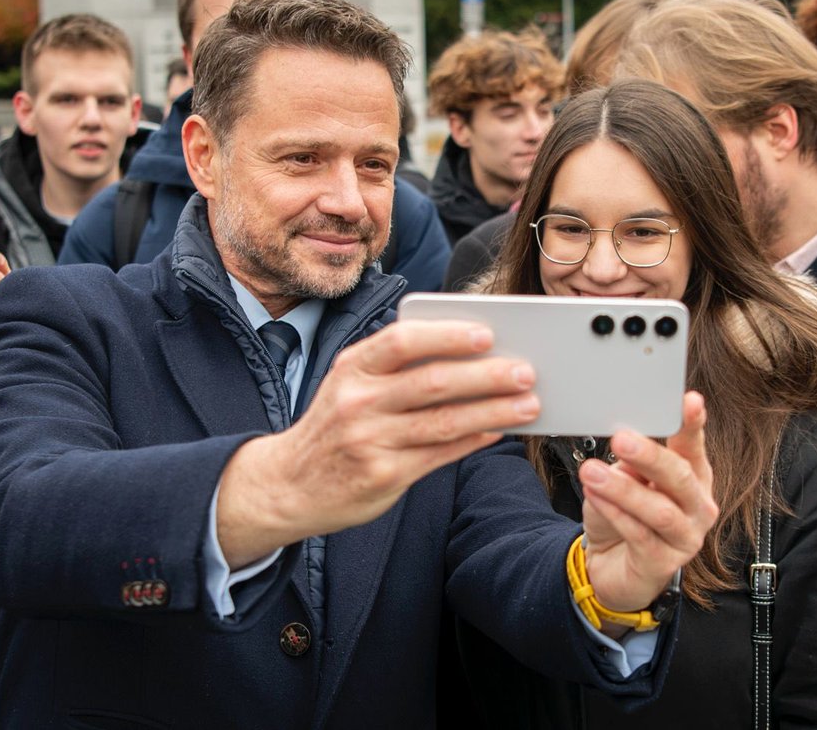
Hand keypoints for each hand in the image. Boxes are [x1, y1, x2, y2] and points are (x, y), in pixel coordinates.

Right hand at [216, 319, 540, 568]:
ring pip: (444, 422)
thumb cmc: (334, 425)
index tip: (487, 333)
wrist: (287, 484)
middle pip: (433, 383)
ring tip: (529, 403)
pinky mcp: (383, 476)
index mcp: (352, 368)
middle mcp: (358, 402)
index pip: (402, 341)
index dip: (447, 336)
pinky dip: (474, 440)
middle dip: (486, 376)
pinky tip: (499, 430)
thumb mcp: (349, 384)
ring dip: (493, 411)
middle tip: (526, 370)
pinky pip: (440, 454)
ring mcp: (369, 441)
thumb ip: (397, 369)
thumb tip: (469, 353)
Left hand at [580, 391, 717, 616]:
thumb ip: (630, 465)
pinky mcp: (664, 563)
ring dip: (623, 489)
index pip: (694, 447)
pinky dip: (615, 513)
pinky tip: (595, 497)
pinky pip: (639, 535)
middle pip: (680, 477)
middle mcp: (698, 506)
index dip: (693, 425)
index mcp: (693, 477)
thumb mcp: (624, 481)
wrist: (612, 566)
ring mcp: (686, 538)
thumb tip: (625, 444)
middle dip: (650, 456)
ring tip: (591, 471)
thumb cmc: (624, 517)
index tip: (689, 400)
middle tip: (620, 439)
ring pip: (660, 510)